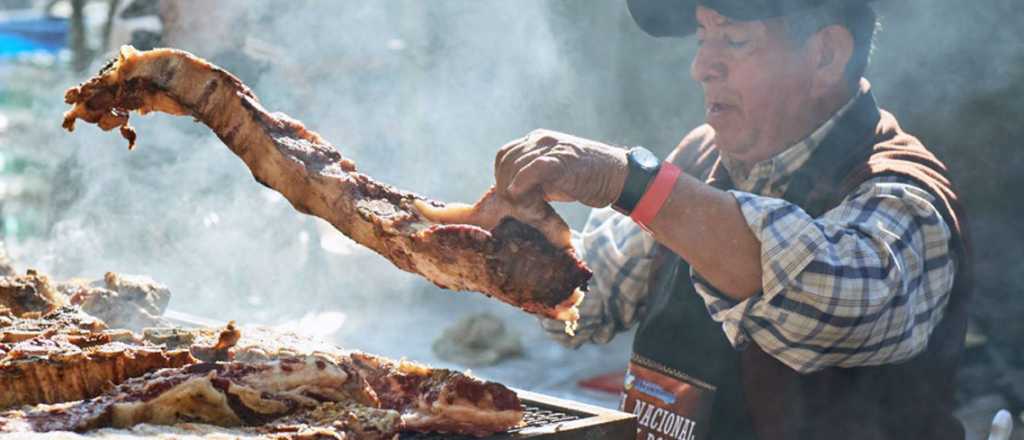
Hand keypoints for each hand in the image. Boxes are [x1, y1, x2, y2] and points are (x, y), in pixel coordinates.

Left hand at [494, 129, 627, 207]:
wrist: (617, 176)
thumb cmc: (586, 179)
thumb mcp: (553, 175)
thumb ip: (532, 179)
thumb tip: (511, 194)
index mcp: (537, 140)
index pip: (505, 155)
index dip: (502, 177)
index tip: (509, 196)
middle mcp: (541, 139)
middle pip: (505, 160)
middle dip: (504, 184)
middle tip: (516, 205)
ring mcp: (551, 147)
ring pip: (515, 165)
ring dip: (514, 189)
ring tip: (527, 206)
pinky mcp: (561, 159)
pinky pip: (531, 168)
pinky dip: (521, 184)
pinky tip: (522, 197)